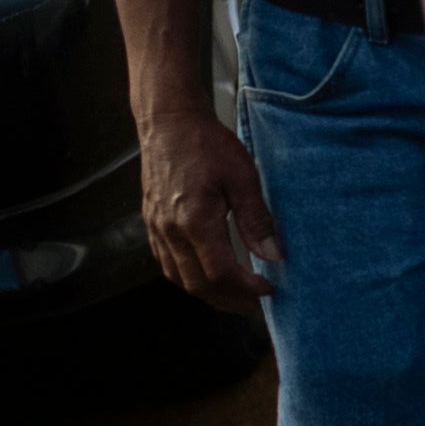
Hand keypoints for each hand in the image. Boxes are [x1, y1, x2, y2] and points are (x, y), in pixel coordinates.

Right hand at [138, 114, 278, 310]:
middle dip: (228, 300)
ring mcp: (156, 229)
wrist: (168, 122)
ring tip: (234, 295)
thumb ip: (257, 220)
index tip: (267, 289)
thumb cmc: (206, 143)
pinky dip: (187, 276)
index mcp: (194, 221)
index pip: (220, 274)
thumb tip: (274, 254)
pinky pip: (166, 262)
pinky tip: (206, 273)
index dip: (245, 289)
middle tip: (253, 302)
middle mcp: (170, 231)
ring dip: (206, 293)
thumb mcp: (243, 177)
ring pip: (178, 278)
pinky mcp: (151, 223)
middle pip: (197, 285)